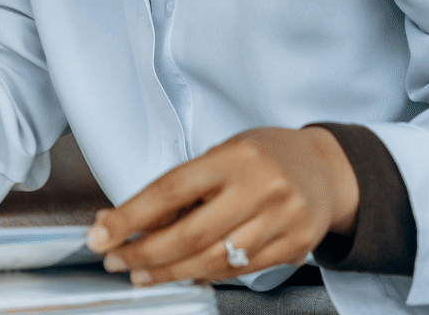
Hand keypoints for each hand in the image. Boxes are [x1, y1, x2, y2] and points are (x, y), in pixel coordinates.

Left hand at [85, 127, 358, 284]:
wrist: (327, 170)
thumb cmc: (264, 157)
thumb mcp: (222, 154)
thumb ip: (181, 188)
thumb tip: (123, 220)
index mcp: (235, 157)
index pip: (171, 190)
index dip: (130, 217)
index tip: (100, 234)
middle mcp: (261, 188)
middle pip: (190, 234)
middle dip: (144, 254)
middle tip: (115, 261)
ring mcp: (281, 221)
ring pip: (213, 260)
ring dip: (168, 272)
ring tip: (141, 274)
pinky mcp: (295, 247)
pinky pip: (239, 270)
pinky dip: (205, 275)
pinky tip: (183, 273)